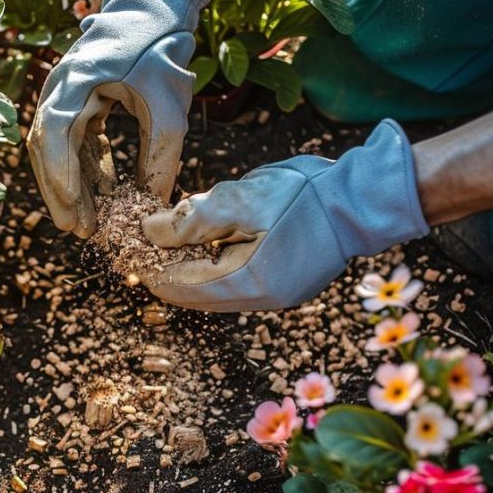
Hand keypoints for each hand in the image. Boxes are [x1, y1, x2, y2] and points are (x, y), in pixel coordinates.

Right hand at [26, 0, 208, 237]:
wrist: (154, 12)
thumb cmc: (161, 50)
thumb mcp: (169, 106)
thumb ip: (161, 156)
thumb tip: (153, 206)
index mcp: (74, 80)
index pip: (54, 132)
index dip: (61, 173)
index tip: (74, 206)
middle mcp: (59, 89)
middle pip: (47, 149)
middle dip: (62, 193)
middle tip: (78, 231)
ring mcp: (64, 97)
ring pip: (57, 152)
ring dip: (71, 189)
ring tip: (86, 226)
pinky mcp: (77, 105)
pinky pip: (74, 145)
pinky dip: (83, 173)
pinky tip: (97, 200)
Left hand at [140, 120, 430, 311]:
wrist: (363, 198)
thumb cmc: (307, 194)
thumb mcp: (242, 199)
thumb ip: (192, 220)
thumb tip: (149, 233)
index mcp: (249, 283)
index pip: (181, 287)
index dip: (150, 267)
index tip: (129, 246)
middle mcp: (260, 299)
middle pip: (195, 293)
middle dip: (166, 267)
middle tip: (145, 239)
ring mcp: (275, 295)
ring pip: (213, 288)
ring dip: (190, 264)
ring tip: (172, 235)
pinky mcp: (284, 282)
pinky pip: (235, 279)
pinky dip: (214, 262)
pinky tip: (207, 239)